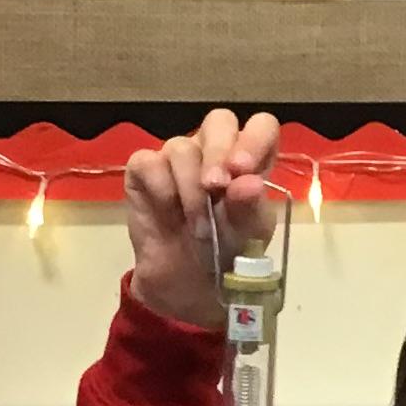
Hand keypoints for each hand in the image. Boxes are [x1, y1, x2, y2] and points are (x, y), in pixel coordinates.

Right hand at [125, 108, 281, 329]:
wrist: (188, 285)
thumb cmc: (227, 252)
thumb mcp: (248, 235)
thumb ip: (250, 208)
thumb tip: (248, 183)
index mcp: (248, 159)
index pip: (261, 126)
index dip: (254, 139)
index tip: (243, 169)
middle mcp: (213, 150)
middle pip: (218, 121)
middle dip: (218, 153)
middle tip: (216, 188)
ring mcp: (177, 157)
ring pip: (181, 147)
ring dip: (191, 188)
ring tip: (198, 225)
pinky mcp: (144, 170)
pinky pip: (148, 162)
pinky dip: (160, 188)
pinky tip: (168, 212)